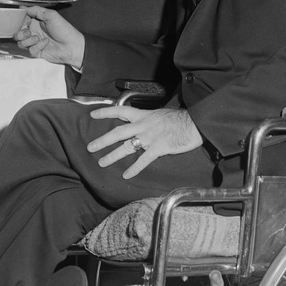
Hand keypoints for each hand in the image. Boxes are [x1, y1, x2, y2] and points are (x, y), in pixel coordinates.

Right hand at [15, 5, 84, 68]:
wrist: (72, 46)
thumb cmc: (64, 30)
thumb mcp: (51, 15)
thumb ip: (36, 10)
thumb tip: (23, 7)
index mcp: (37, 21)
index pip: (22, 20)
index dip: (20, 21)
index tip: (25, 21)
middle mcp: (34, 31)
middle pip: (18, 33)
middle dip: (20, 33)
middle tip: (28, 32)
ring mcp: (35, 42)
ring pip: (21, 42)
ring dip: (27, 40)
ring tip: (37, 38)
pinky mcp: (37, 51)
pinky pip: (30, 50)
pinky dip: (37, 46)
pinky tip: (45, 43)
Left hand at [87, 106, 202, 178]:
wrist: (194, 123)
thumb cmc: (180, 118)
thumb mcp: (161, 114)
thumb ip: (149, 120)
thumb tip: (143, 124)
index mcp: (144, 115)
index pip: (120, 110)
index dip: (106, 112)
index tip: (93, 114)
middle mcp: (143, 125)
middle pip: (118, 132)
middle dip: (103, 140)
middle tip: (90, 147)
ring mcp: (150, 137)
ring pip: (126, 146)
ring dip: (113, 156)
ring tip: (102, 163)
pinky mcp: (158, 148)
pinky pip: (143, 160)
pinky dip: (134, 168)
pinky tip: (127, 175)